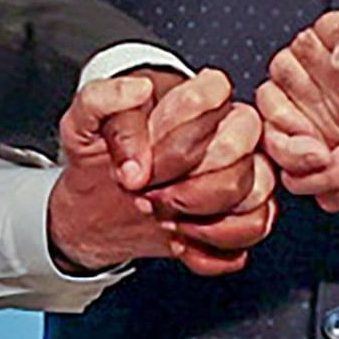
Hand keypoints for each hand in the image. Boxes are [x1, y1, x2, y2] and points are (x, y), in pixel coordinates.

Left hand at [49, 67, 276, 275]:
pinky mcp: (240, 214)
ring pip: (255, 195)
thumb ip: (100, 100)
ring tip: (162, 217)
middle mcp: (225, 132)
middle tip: (143, 193)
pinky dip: (212, 247)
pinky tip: (179, 240)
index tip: (142, 159)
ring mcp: (239, 174)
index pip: (215, 92)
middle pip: (236, 154)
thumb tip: (135, 92)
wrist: (94, 205)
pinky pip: (252, 231)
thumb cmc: (100, 155)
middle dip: (183, 183)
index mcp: (193, 98)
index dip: (177, 133)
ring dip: (201, 218)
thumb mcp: (83, 121)